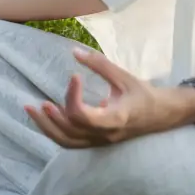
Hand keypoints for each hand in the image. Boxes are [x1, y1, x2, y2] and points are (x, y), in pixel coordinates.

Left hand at [26, 48, 194, 148]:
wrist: (161, 115)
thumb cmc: (143, 94)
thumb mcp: (123, 76)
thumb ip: (99, 64)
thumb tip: (75, 52)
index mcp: (114, 119)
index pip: (83, 116)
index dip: (72, 97)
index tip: (74, 77)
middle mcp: (105, 135)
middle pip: (69, 134)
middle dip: (50, 119)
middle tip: (36, 103)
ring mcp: (100, 142)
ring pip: (67, 142)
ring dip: (48, 128)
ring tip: (32, 111)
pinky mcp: (97, 142)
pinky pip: (72, 142)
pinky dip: (56, 132)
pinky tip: (46, 118)